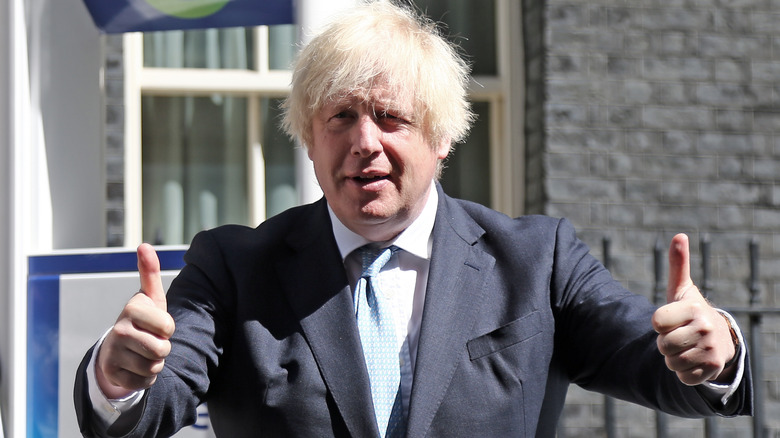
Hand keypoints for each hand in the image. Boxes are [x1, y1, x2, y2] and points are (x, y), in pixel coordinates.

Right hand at [95, 243, 174, 397]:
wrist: (117, 347)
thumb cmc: (142, 319)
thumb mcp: (150, 297)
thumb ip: (150, 271)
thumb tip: (144, 245)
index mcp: (132, 308)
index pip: (168, 327)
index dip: (168, 328)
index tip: (156, 324)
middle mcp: (119, 329)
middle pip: (162, 349)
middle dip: (163, 348)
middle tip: (151, 341)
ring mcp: (113, 353)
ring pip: (154, 367)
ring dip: (155, 363)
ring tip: (144, 352)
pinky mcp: (112, 374)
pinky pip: (144, 382)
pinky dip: (146, 378)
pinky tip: (136, 366)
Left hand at [652, 234, 736, 384]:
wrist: (718, 340)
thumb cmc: (691, 312)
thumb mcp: (682, 290)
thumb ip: (678, 264)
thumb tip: (679, 236)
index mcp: (693, 309)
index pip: (656, 322)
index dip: (659, 323)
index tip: (671, 319)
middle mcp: (705, 328)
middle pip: (662, 344)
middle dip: (665, 342)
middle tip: (679, 335)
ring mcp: (710, 350)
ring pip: (670, 361)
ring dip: (673, 358)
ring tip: (686, 347)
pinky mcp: (711, 369)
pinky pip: (682, 376)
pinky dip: (683, 372)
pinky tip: (693, 360)